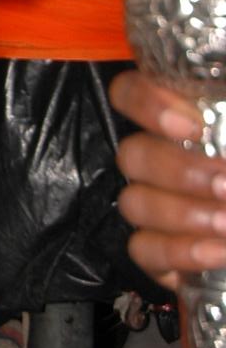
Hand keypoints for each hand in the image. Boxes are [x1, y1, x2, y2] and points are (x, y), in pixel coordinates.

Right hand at [111, 69, 225, 286]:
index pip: (129, 94)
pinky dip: (181, 252)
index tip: (192, 126)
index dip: (146, 104)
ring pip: (134, 203)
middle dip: (180, 172)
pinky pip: (144, 250)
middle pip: (132, 154)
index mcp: (180, 121)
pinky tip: (219, 251)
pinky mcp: (159, 253)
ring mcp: (153, 206)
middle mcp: (157, 158)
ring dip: (184, 214)